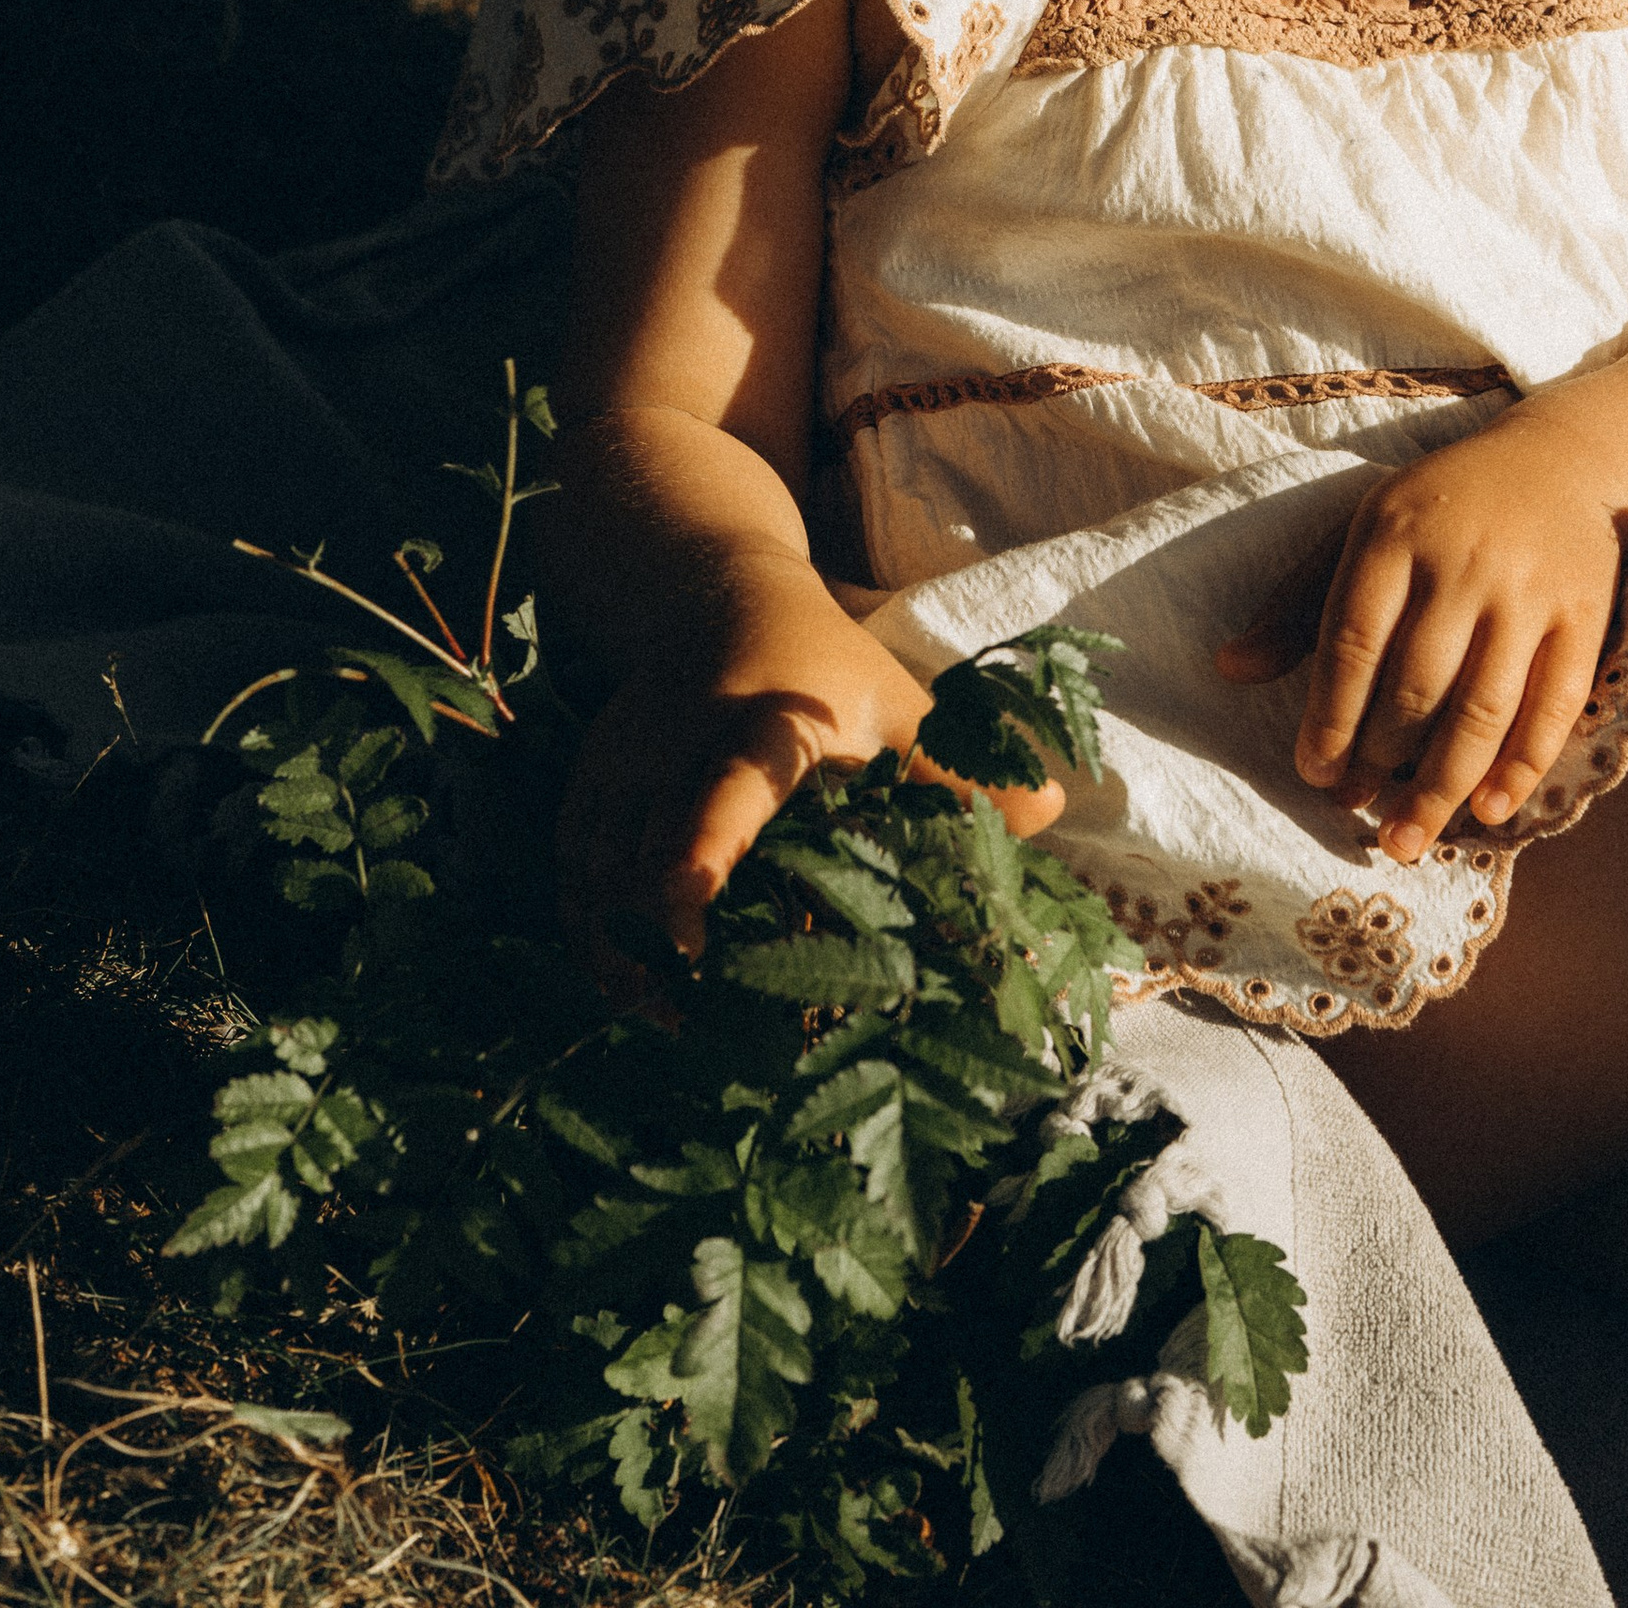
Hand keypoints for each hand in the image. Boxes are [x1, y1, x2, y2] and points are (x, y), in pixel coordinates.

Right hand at [557, 563, 1061, 994]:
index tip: (691, 903)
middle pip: (650, 850)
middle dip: (664, 940)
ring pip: (601, 872)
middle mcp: (679, 743)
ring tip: (678, 1032)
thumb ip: (963, 768)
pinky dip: (593, 938)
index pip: (732, 783)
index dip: (707, 842)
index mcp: (763, 721)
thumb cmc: (827, 663)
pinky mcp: (589, 788)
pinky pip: (574, 874)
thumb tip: (1054, 814)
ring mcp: (623, 766)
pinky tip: (633, 996)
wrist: (716, 595)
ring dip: (627, 956)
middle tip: (702, 1027)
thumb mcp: (899, 700)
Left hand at [1217, 416, 1623, 861]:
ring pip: (1481, 709)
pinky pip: (1552, 708)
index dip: (1330, 718)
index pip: (1352, 643)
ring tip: (1407, 839)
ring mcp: (1527, 592)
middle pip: (1416, 685)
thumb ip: (1298, 604)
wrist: (1558, 461)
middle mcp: (1461, 562)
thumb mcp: (1362, 531)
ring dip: (1442, 787)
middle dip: (1381, 761)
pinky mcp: (1583, 617)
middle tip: (1358, 811)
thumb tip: (1229, 670)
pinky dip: (1521, 767)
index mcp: (1393, 534)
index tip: (1315, 773)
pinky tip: (1489, 810)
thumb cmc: (1439, 509)